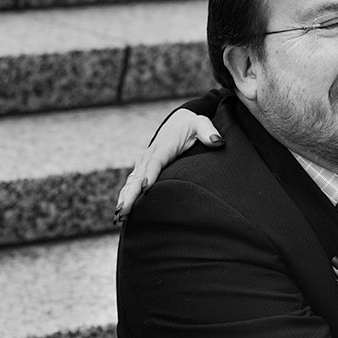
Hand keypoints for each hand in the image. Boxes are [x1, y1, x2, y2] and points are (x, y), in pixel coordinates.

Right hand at [113, 109, 222, 223]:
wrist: (178, 121)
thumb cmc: (192, 125)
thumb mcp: (201, 124)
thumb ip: (208, 131)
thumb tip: (217, 141)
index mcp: (163, 146)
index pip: (155, 161)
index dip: (150, 174)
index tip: (146, 188)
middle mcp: (149, 155)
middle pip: (139, 176)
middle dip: (131, 193)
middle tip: (124, 210)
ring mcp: (144, 163)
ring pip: (132, 182)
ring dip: (125, 198)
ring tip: (120, 215)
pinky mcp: (142, 169)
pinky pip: (131, 183)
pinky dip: (125, 196)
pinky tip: (121, 213)